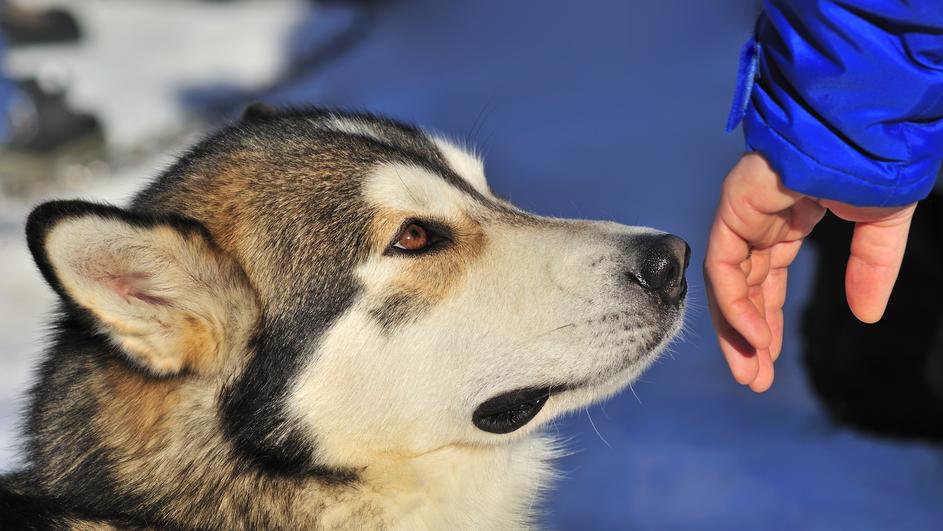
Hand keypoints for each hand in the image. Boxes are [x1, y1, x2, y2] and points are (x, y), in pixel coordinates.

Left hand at [704, 154, 916, 391]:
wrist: (866, 123)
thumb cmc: (874, 160)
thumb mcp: (882, 225)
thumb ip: (872, 268)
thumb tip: (867, 315)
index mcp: (788, 221)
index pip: (767, 280)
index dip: (769, 321)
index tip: (770, 360)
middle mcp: (759, 221)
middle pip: (744, 288)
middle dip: (749, 336)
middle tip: (754, 379)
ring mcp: (743, 213)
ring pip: (728, 283)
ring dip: (738, 330)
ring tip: (750, 374)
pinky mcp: (734, 207)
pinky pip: (726, 265)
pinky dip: (737, 303)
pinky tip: (756, 337)